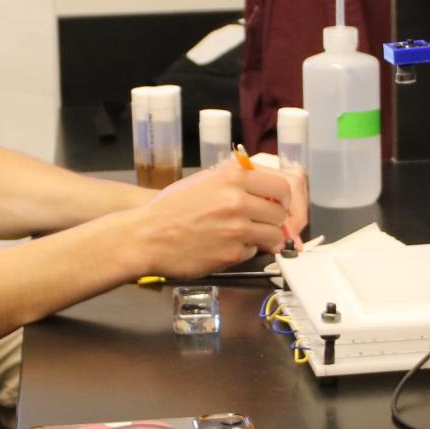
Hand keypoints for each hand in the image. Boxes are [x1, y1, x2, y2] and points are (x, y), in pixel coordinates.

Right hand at [132, 162, 291, 278]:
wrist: (147, 236)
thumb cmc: (171, 208)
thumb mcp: (204, 180)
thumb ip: (236, 180)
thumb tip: (266, 187)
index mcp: (233, 176)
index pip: (281, 185)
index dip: (283, 197)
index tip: (278, 204)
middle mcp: (237, 199)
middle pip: (280, 212)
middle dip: (275, 220)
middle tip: (262, 223)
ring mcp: (236, 227)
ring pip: (274, 235)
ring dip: (267, 238)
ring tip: (250, 238)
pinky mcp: (232, 252)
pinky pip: (254, 252)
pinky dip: (246, 251)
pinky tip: (227, 246)